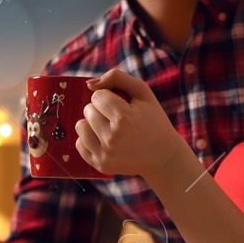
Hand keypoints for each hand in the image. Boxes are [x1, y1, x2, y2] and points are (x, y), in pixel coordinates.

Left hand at [74, 68, 189, 180]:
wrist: (164, 156)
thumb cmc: (153, 120)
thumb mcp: (143, 92)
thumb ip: (116, 78)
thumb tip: (89, 84)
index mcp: (123, 117)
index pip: (97, 96)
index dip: (107, 97)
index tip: (121, 105)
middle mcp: (112, 137)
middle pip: (88, 111)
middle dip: (100, 110)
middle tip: (117, 118)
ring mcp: (105, 153)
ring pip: (80, 126)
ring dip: (91, 123)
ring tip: (108, 127)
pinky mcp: (101, 165)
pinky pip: (79, 145)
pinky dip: (88, 139)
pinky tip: (103, 139)